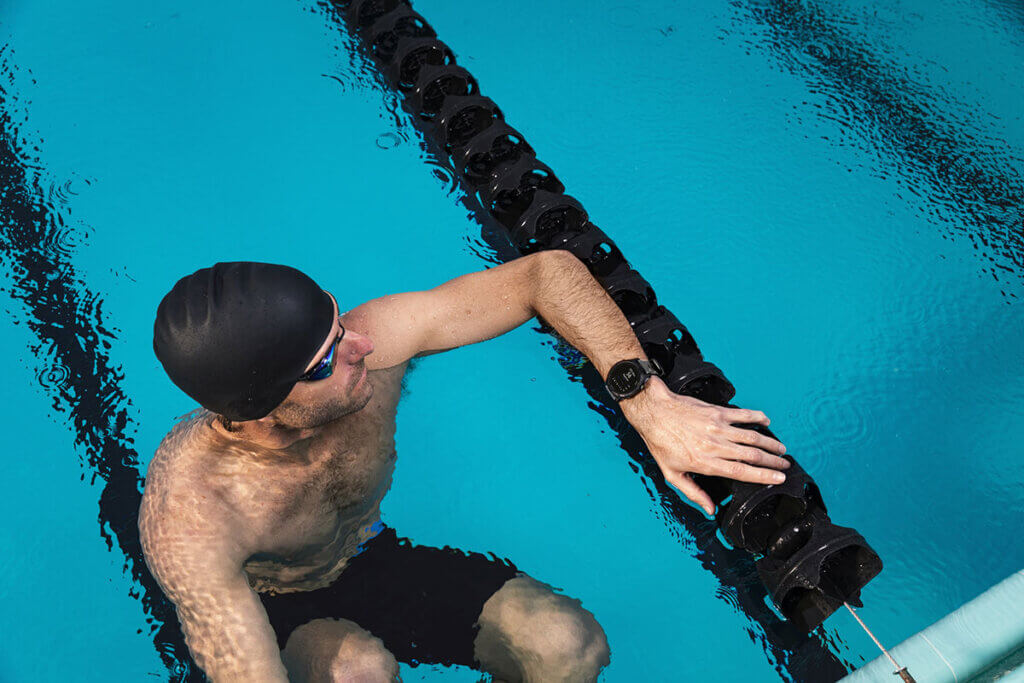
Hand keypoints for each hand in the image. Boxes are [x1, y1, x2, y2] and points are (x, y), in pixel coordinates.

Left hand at [620, 377, 790, 514]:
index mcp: (705, 463)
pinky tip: (767, 420)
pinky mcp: (716, 412)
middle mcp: (714, 445)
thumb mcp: (672, 474)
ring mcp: (717, 427)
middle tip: (785, 465)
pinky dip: (757, 417)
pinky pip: (743, 415)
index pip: (741, 472)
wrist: (653, 413)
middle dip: (773, 461)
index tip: (779, 478)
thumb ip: (693, 493)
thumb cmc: (661, 444)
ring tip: (781, 449)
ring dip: (770, 443)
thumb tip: (710, 509)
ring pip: (751, 436)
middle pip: (752, 455)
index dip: (763, 476)